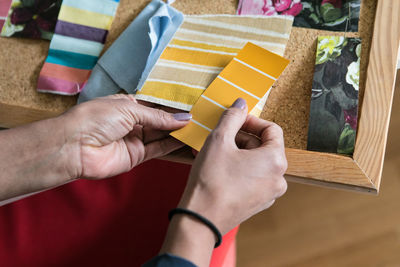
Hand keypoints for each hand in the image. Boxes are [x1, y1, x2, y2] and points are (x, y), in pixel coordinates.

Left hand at [61, 94, 190, 178]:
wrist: (74, 146)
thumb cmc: (95, 119)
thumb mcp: (129, 109)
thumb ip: (158, 116)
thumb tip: (183, 118)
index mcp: (128, 105)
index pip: (156, 105)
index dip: (172, 107)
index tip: (193, 106)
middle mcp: (133, 122)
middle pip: (161, 121)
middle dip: (178, 120)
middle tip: (201, 118)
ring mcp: (135, 140)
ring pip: (162, 136)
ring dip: (179, 133)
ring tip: (199, 129)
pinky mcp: (137, 156)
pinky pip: (159, 150)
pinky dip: (173, 146)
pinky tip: (187, 140)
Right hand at [160, 98, 286, 265]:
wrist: (202, 219)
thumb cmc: (211, 180)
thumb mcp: (219, 140)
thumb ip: (233, 117)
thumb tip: (241, 104)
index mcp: (276, 160)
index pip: (272, 129)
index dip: (252, 120)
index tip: (235, 119)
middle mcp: (278, 178)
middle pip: (264, 146)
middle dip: (241, 137)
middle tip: (220, 135)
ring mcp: (269, 193)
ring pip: (256, 162)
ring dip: (237, 152)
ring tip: (215, 150)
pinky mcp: (258, 202)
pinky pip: (252, 178)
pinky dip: (238, 168)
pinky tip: (219, 166)